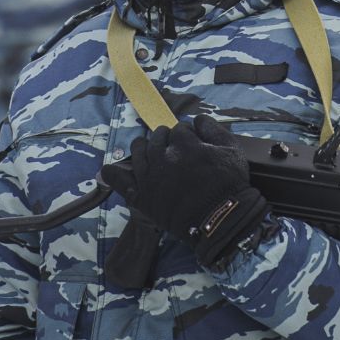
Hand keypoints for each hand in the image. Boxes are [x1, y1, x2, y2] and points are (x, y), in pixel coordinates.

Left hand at [102, 115, 270, 266]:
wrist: (220, 220)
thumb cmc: (229, 185)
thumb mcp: (232, 149)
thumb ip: (213, 128)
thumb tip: (197, 119)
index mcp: (184, 143)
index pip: (178, 130)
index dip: (186, 136)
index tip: (192, 145)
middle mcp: (162, 156)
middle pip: (156, 137)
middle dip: (165, 140)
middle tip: (174, 151)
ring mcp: (149, 176)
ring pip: (138, 151)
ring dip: (144, 148)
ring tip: (149, 152)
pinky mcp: (142, 196)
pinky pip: (120, 180)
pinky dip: (113, 174)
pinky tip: (107, 170)